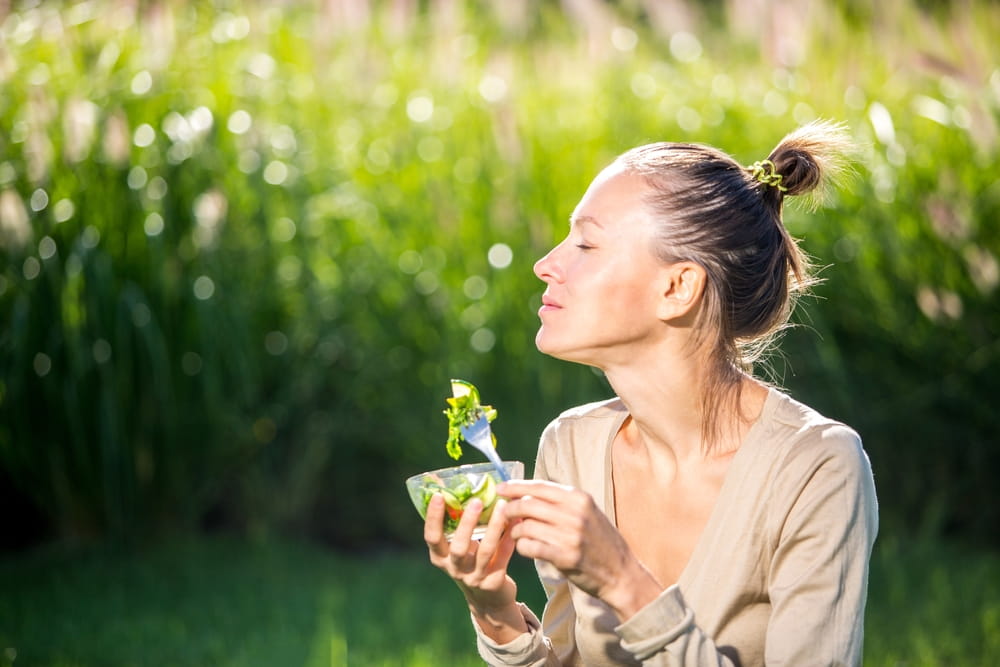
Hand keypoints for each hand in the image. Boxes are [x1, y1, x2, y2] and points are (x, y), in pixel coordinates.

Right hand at [424, 493, 524, 630]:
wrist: (488, 600)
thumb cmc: (471, 562)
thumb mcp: (459, 548)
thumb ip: (460, 526)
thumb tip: (467, 487)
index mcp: (440, 557)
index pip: (432, 537)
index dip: (433, 517)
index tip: (439, 495)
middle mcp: (454, 569)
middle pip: (459, 547)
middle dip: (467, 523)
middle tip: (476, 501)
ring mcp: (474, 578)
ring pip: (485, 551)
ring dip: (494, 527)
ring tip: (503, 507)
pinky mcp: (494, 582)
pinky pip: (503, 557)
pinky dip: (509, 538)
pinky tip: (516, 522)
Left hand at [499, 480, 661, 618]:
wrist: (621, 573)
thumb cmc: (601, 542)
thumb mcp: (588, 512)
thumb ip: (562, 502)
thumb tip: (528, 492)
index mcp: (579, 498)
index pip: (540, 486)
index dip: (516, 486)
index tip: (501, 488)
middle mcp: (574, 514)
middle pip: (528, 504)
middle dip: (510, 508)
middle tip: (503, 513)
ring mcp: (570, 536)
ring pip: (526, 526)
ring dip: (516, 531)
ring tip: (518, 534)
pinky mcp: (565, 557)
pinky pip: (530, 547)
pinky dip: (523, 547)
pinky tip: (526, 548)